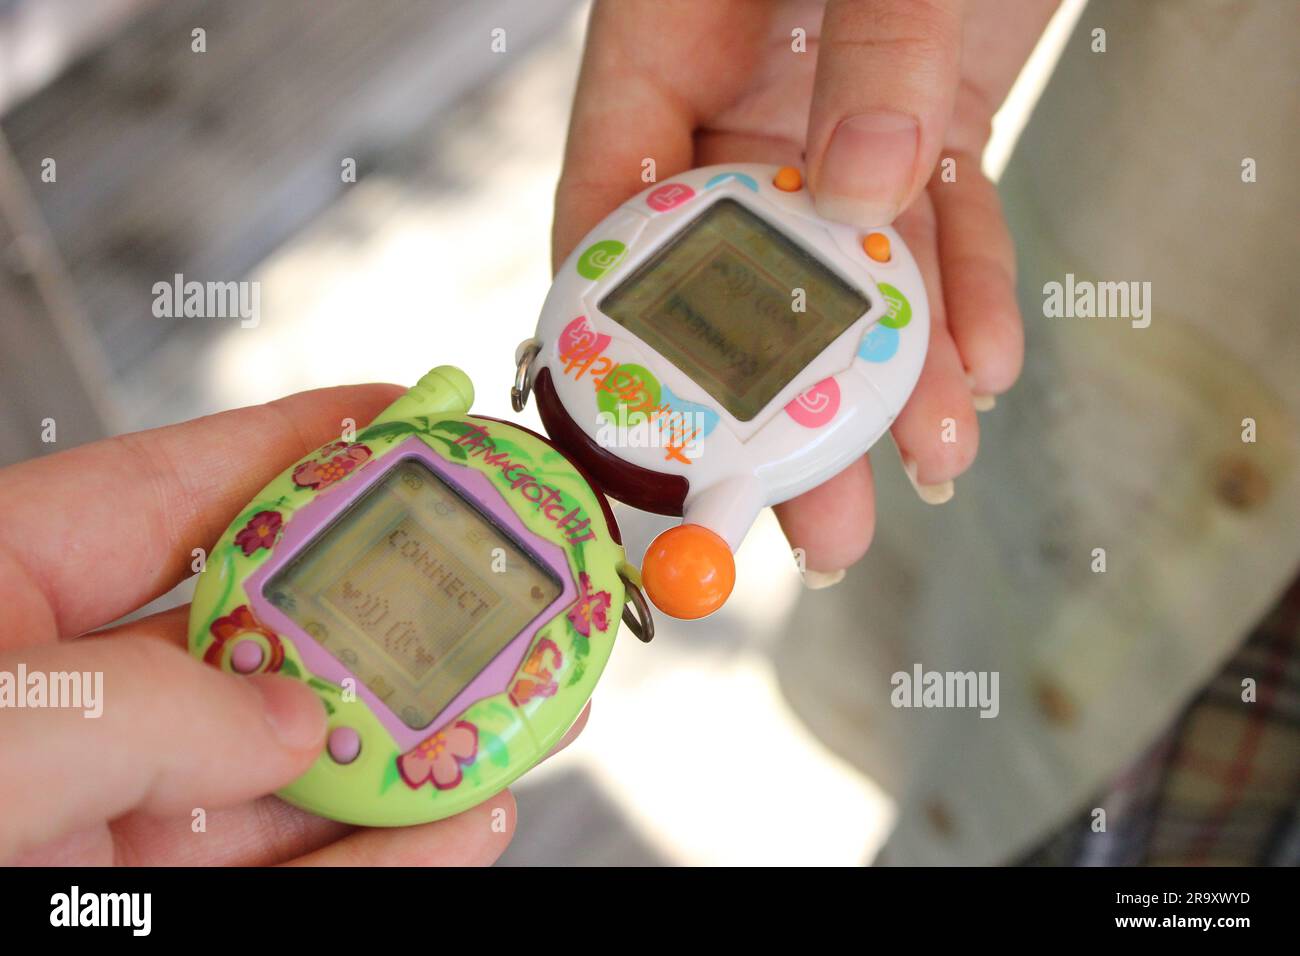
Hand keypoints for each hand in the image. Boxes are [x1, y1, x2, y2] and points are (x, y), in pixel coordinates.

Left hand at [0, 385, 573, 864]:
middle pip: (267, 632)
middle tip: (498, 585)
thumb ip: (149, 703)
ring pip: (295, 768)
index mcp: (3, 597)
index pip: (179, 487)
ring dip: (415, 747)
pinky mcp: (144, 898)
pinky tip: (456, 827)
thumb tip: (296, 727)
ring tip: (522, 713)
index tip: (411, 416)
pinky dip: (383, 856)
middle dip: (394, 609)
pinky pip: (285, 874)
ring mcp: (111, 813)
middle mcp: (67, 701)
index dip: (302, 442)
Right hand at [555, 0, 1054, 575]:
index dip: (618, 338)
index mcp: (665, 45)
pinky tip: (985, 368)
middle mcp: (738, 100)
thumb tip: (865, 193)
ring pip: (845, 276)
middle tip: (794, 514)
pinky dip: (969, 296)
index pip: (608, 210)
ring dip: (887, 380)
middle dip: (772, 404)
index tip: (650, 445)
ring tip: (917, 471)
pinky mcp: (926, 127)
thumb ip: (872, 46)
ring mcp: (835, 120)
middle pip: (733, 278)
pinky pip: (943, 228)